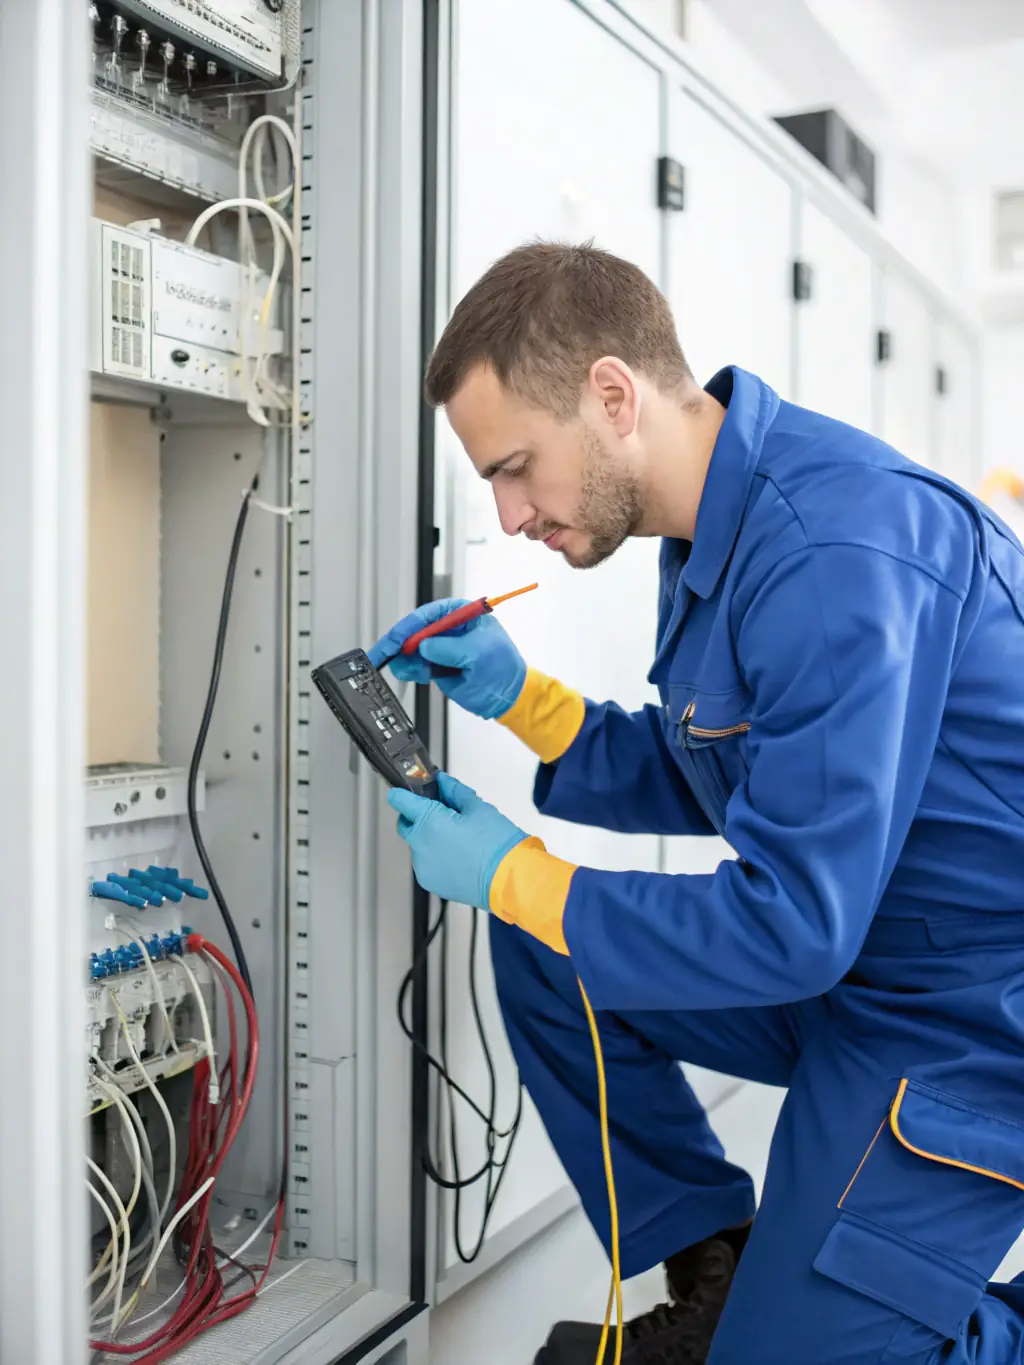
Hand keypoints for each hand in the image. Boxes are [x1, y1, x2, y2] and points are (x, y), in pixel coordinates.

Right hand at [367, 598, 526, 719]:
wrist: (508, 695)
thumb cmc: (504, 667)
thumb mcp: (479, 653)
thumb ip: (450, 648)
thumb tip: (425, 645)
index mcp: (460, 614)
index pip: (427, 615)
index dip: (408, 628)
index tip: (395, 641)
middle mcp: (447, 629)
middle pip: (413, 631)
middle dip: (399, 645)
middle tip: (384, 656)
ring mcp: (441, 648)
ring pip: (411, 650)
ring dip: (404, 660)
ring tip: (406, 670)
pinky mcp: (437, 666)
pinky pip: (415, 666)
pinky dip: (410, 670)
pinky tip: (413, 675)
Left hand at [388, 772, 527, 907]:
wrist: (510, 879)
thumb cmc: (498, 845)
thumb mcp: (478, 808)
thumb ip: (455, 792)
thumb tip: (443, 782)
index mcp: (429, 822)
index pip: (400, 800)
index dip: (403, 792)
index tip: (407, 791)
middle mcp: (420, 845)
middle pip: (405, 824)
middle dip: (416, 816)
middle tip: (439, 812)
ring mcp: (423, 866)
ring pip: (417, 845)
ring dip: (428, 838)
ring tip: (456, 838)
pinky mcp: (430, 882)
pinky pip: (426, 863)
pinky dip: (435, 857)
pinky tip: (457, 855)